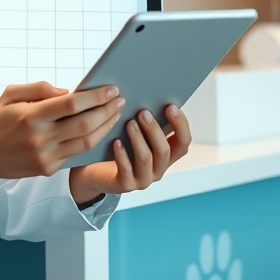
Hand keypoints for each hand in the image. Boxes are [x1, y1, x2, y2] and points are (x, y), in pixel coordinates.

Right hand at [0, 81, 124, 185]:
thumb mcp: (11, 94)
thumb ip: (40, 88)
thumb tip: (70, 92)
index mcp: (31, 116)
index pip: (72, 104)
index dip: (96, 96)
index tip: (111, 88)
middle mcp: (40, 138)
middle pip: (85, 124)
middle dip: (107, 111)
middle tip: (119, 100)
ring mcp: (45, 157)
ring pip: (86, 142)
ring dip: (105, 127)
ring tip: (115, 114)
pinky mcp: (47, 169)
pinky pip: (76, 155)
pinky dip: (92, 141)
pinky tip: (101, 130)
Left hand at [68, 104, 190, 205]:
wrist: (95, 171)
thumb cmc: (118, 144)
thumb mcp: (135, 132)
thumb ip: (144, 120)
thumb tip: (146, 94)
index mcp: (166, 154)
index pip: (183, 142)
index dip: (181, 125)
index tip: (171, 106)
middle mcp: (158, 168)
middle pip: (165, 150)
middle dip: (155, 130)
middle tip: (143, 112)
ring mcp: (143, 179)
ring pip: (146, 159)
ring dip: (138, 139)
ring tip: (129, 123)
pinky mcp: (125, 185)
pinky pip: (126, 170)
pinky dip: (122, 154)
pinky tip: (115, 141)